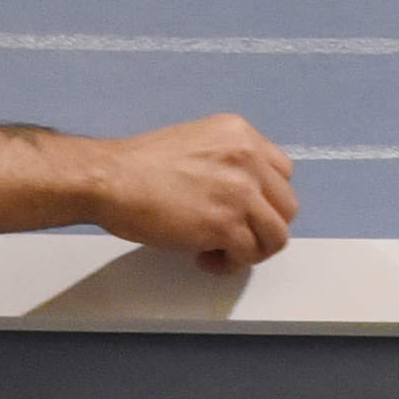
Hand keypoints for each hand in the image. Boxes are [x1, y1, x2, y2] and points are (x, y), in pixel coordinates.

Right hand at [90, 113, 299, 272]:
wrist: (111, 179)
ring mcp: (241, 191)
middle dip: (263, 228)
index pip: (282, 172)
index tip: (245, 212)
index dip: (266, 199)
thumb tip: (240, 195)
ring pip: (276, 235)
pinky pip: (249, 255)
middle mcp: (248, 158)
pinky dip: (230, 264)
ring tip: (222, 251)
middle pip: (287, 206)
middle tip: (236, 237)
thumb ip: (226, 162)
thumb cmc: (139, 166)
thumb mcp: (196, 143)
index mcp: (240, 134)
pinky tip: (205, 258)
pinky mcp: (226, 223)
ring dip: (252, 250)